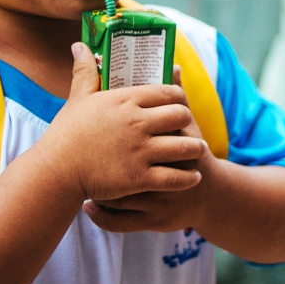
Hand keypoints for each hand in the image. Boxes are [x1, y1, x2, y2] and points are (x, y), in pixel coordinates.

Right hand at [41, 44, 206, 203]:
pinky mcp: (140, 177)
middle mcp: (137, 123)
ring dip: (194, 148)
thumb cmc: (66, 134)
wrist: (55, 171)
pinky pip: (176, 177)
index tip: (180, 102)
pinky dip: (189, 177)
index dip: (179, 96)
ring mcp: (140, 151)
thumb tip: (79, 45)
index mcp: (125, 101)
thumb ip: (84, 71)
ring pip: (185, 146)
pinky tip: (193, 176)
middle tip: (188, 126)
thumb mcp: (77, 98)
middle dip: (187, 120)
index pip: (167, 92)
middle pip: (181, 115)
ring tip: (197, 150)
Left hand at [85, 100, 215, 233]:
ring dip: (95, 192)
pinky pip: (122, 221)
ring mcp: (159, 198)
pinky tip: (87, 207)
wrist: (210, 194)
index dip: (111, 130)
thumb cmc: (192, 151)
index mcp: (170, 141)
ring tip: (74, 184)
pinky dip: (102, 216)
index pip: (137, 133)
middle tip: (74, 155)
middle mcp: (164, 170)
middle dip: (97, 162)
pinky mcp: (155, 221)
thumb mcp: (187, 124)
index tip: (88, 127)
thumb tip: (172, 62)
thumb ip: (174, 95)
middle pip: (122, 165)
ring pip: (118, 198)